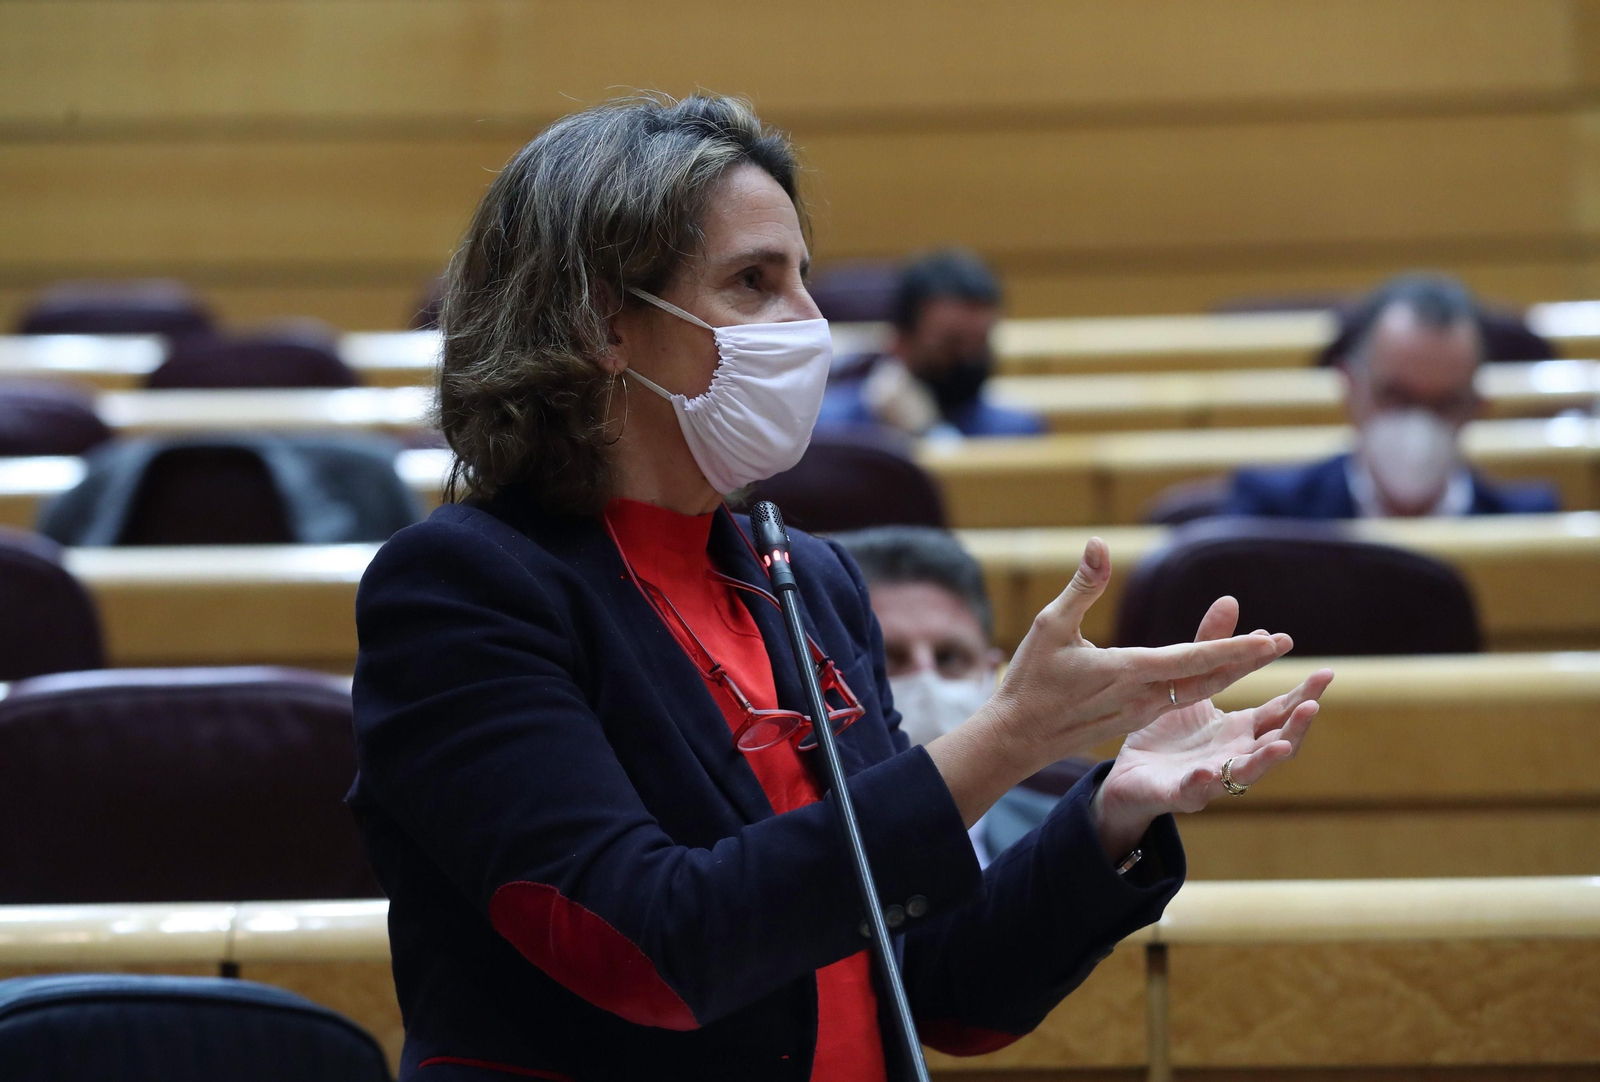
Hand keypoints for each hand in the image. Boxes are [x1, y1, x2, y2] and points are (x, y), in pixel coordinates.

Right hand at [983, 537, 1291, 768]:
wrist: (1015, 737)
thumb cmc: (1029, 680)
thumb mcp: (1050, 625)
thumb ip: (1082, 585)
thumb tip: (1098, 543)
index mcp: (1127, 672)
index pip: (1193, 659)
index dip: (1235, 649)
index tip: (1271, 640)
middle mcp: (1142, 697)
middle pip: (1207, 680)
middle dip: (1247, 662)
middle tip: (1285, 643)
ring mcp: (1139, 713)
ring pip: (1195, 692)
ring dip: (1229, 673)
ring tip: (1257, 652)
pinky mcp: (1131, 720)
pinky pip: (1177, 701)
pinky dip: (1203, 684)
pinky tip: (1213, 672)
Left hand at [1090, 595, 1332, 857]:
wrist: (1131, 776)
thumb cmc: (1169, 732)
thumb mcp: (1190, 683)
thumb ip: (1210, 646)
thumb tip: (1231, 600)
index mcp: (1240, 731)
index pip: (1280, 712)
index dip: (1303, 695)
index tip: (1325, 673)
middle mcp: (1234, 755)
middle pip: (1275, 743)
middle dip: (1296, 727)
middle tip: (1313, 705)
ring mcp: (1211, 778)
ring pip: (1245, 773)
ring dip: (1264, 759)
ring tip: (1280, 744)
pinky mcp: (1177, 794)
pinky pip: (1192, 791)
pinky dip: (1201, 783)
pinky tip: (1205, 772)